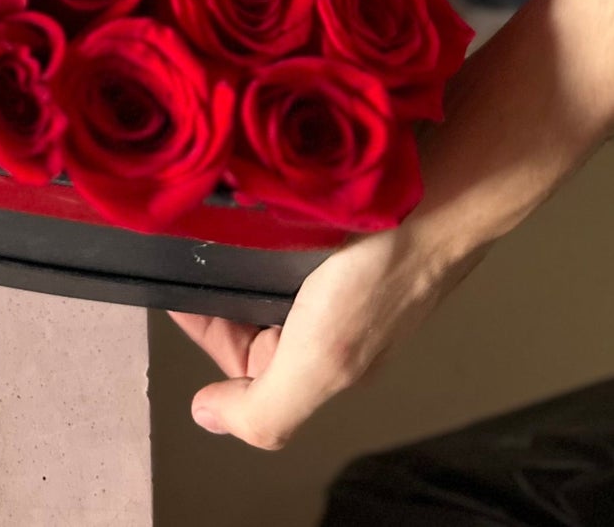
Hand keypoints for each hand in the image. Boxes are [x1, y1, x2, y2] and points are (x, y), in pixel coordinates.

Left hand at [170, 221, 481, 448]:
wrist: (439, 198)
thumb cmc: (389, 275)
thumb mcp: (322, 360)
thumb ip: (267, 408)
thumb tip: (208, 418)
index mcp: (319, 360)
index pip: (235, 353)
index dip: (199, 322)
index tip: (174, 287)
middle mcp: (323, 317)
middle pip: (242, 305)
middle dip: (214, 278)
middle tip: (192, 240)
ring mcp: (329, 269)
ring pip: (256, 263)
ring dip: (234, 242)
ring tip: (216, 214)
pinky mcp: (333, 225)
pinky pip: (276, 225)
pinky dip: (257, 213)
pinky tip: (249, 196)